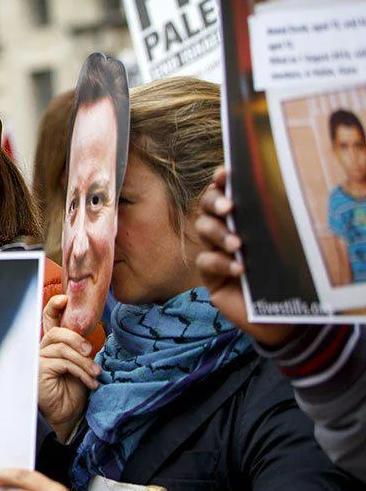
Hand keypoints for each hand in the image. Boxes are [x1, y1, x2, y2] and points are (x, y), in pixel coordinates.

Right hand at [40, 296, 97, 442]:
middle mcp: (42, 349)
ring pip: (63, 348)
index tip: (65, 299)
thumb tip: (89, 334)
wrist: (68, 415)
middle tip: (90, 350)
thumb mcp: (81, 365)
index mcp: (53, 344)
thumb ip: (79, 348)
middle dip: (76, 338)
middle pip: (57, 331)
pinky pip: (63, 362)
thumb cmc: (74, 391)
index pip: (49, 319)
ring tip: (96, 373)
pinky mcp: (39, 370)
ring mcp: (38, 359)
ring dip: (84, 361)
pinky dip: (80, 371)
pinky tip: (89, 382)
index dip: (54, 306)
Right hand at [195, 168, 292, 347]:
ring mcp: (215, 252)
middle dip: (215, 202)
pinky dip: (220, 263)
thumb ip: (273, 226)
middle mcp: (225, 231)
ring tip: (238, 245)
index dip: (221, 180)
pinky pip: (205, 262)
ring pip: (203, 230)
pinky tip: (238, 270)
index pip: (226, 192)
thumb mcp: (283, 248)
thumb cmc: (286, 278)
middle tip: (229, 208)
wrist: (284, 317)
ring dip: (219, 234)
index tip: (225, 173)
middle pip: (207, 206)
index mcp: (243, 219)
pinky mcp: (210, 277)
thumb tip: (277, 200)